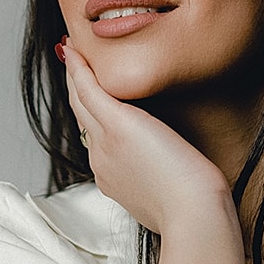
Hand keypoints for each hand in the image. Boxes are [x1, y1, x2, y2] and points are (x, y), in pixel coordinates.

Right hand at [63, 43, 250, 263]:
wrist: (192, 214)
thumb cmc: (191, 209)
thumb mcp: (164, 196)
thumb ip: (155, 179)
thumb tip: (166, 169)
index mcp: (111, 175)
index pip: (94, 135)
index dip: (88, 111)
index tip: (87, 93)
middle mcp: (100, 158)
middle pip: (81, 114)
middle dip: (74, 87)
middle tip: (71, 60)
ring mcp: (104, 141)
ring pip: (80, 99)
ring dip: (74, 72)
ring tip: (72, 49)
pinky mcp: (118, 125)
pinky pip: (89, 89)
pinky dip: (80, 68)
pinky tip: (76, 49)